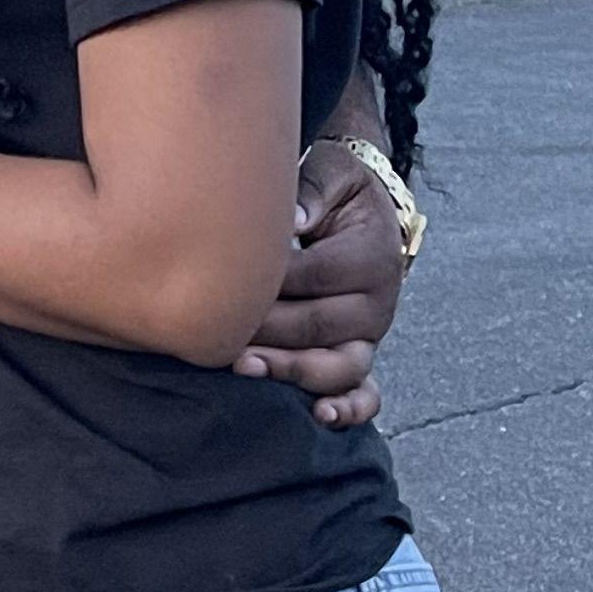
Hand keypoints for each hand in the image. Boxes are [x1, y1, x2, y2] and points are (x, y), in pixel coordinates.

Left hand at [237, 150, 406, 433]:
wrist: (369, 210)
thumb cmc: (337, 190)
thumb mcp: (330, 174)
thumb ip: (311, 192)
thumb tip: (291, 221)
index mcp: (371, 255)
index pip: (313, 276)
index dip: (267, 283)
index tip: (222, 284)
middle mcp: (378, 302)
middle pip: (317, 325)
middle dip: (264, 331)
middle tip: (214, 333)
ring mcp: (371, 336)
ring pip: (338, 366)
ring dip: (291, 371)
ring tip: (245, 368)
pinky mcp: (361, 355)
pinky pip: (366, 393)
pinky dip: (348, 409)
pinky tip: (320, 417)